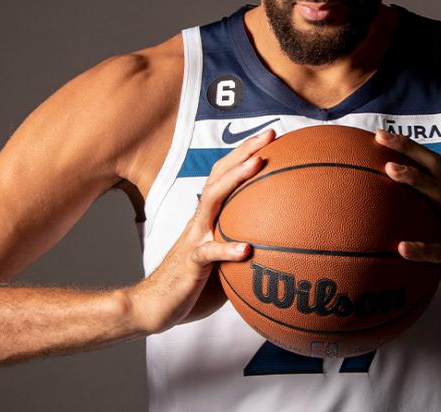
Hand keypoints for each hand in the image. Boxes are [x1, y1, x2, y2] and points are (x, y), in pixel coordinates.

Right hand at [132, 128, 275, 333]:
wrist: (155, 307)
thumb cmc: (193, 285)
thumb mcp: (226, 264)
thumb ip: (247, 250)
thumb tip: (286, 247)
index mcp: (210, 218)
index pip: (226, 177)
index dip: (245, 154)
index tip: (272, 137)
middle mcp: (201, 221)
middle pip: (220, 176)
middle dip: (243, 152)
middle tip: (270, 134)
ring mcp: (195, 239)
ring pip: (212, 201)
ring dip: (235, 180)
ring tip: (257, 166)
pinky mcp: (191, 263)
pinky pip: (209, 253)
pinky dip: (227, 250)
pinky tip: (245, 250)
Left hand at [375, 129, 440, 317]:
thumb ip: (422, 234)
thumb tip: (383, 235)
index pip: (432, 168)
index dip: (410, 149)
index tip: (381, 135)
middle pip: (435, 171)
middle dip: (409, 151)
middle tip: (380, 137)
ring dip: (416, 181)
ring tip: (389, 171)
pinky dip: (423, 248)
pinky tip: (401, 248)